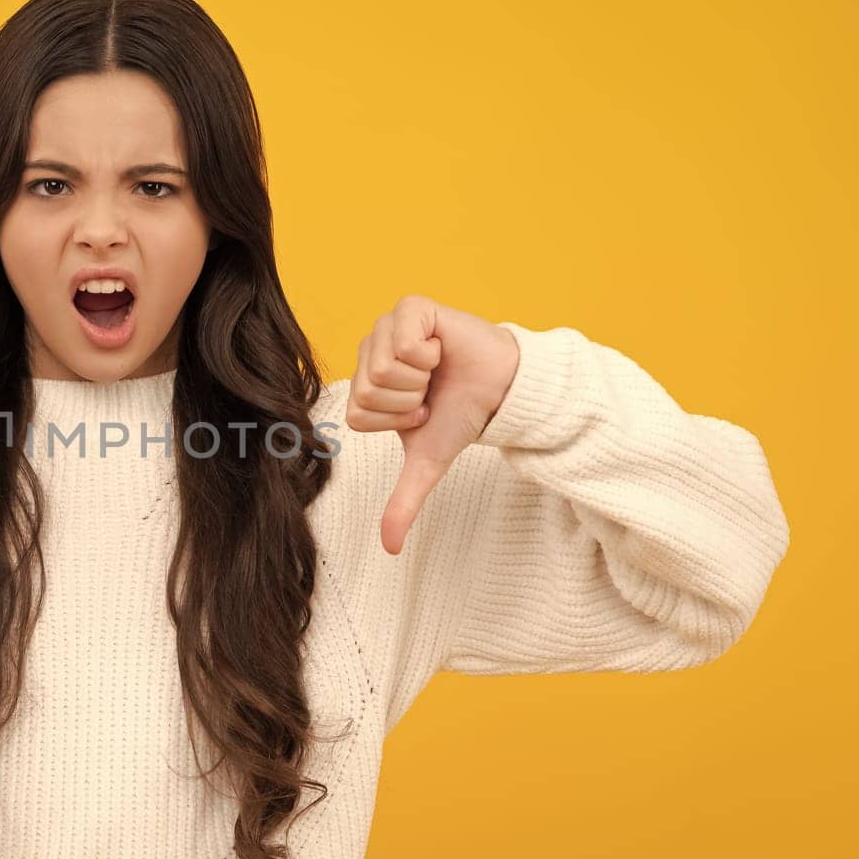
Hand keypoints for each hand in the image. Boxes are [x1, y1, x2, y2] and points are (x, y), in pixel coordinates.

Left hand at [344, 294, 520, 554]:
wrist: (500, 388)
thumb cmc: (459, 416)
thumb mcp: (427, 463)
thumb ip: (404, 502)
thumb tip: (390, 549)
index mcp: (364, 386)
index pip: (358, 413)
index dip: (396, 420)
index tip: (420, 411)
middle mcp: (369, 353)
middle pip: (368, 390)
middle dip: (409, 400)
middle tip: (430, 392)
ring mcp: (387, 327)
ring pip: (384, 367)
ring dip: (421, 378)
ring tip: (437, 372)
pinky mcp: (412, 308)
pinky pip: (404, 340)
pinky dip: (430, 354)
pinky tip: (442, 351)